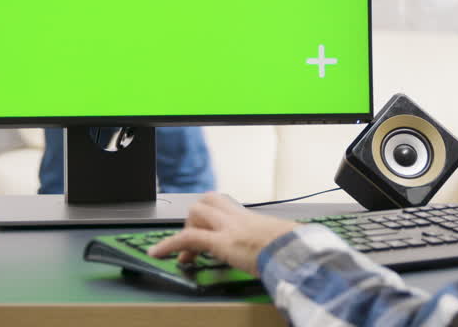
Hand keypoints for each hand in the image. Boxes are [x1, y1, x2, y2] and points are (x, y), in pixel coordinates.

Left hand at [148, 193, 298, 274]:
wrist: (299, 253)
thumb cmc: (296, 251)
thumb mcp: (285, 243)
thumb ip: (278, 243)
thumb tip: (288, 252)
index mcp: (254, 219)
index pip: (226, 206)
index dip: (211, 216)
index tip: (207, 232)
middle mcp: (239, 218)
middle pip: (207, 202)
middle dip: (196, 220)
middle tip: (196, 245)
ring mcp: (229, 227)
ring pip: (196, 212)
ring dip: (186, 231)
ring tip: (186, 255)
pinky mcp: (222, 242)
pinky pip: (188, 237)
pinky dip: (169, 244)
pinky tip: (158, 253)